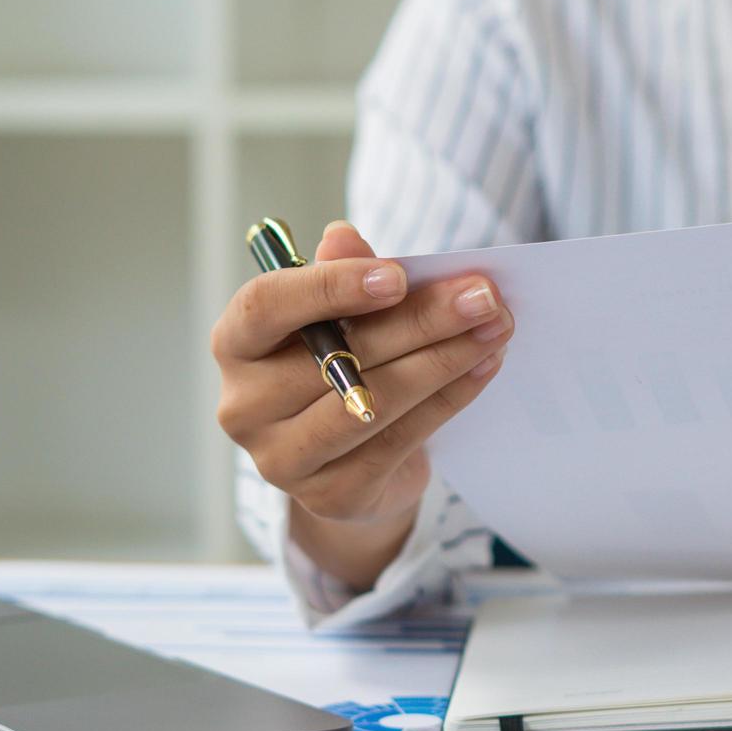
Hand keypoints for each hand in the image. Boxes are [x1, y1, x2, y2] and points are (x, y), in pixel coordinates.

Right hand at [213, 221, 513, 587]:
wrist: (352, 464)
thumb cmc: (343, 364)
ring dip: (445, 360)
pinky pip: (401, 439)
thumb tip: (344, 235)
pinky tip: (485, 365)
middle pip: (339, 356)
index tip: (398, 275)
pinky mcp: (332, 495)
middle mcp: (244, 406)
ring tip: (495, 328)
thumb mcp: (340, 315)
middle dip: (422, 321)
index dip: (330, 288)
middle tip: (483, 296)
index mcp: (236, 344)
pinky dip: (451, 397)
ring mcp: (283, 459)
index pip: (265, 307)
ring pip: (375, 401)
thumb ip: (343, 274)